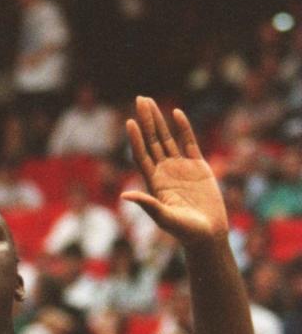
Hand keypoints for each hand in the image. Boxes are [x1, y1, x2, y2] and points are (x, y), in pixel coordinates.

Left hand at [122, 97, 227, 244]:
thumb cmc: (185, 232)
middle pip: (152, 141)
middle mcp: (165, 172)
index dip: (135, 139)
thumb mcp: (164, 218)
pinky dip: (183, 128)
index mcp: (154, 182)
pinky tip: (176, 113)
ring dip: (159, 120)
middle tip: (140, 98)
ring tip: (150, 101)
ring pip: (167, 138)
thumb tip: (125, 195)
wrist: (208, 234)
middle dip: (146, 120)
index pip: (141, 155)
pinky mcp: (198, 166)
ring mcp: (181, 167)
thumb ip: (148, 205)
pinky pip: (188, 142)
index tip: (129, 121)